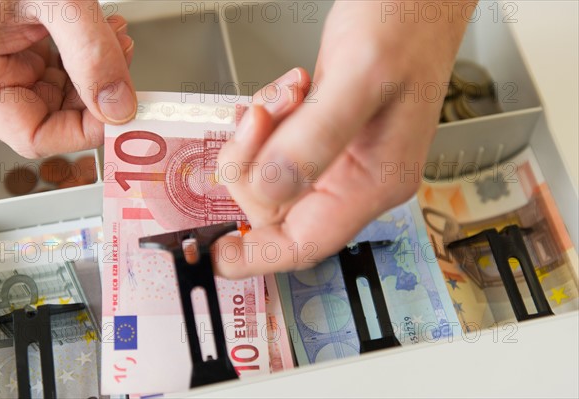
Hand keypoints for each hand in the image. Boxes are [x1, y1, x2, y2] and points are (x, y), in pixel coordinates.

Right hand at [0, 0, 135, 157]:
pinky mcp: (26, 40)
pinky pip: (65, 64)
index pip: (34, 134)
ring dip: (102, 72)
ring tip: (119, 40)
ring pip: (67, 90)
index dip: (82, 132)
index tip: (122, 115)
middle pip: (57, 115)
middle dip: (100, 95)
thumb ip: (89, 54)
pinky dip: (93, 53)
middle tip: (131, 78)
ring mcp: (9, 55)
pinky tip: (109, 32)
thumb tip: (119, 106)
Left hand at [216, 0, 475, 277]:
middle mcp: (356, 179)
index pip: (308, 243)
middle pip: (276, 207)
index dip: (257, 256)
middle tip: (261, 118)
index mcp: (375, 182)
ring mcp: (339, 159)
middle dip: (253, 164)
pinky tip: (283, 98)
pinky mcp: (323, 136)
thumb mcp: (359, 77)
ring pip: (270, 177)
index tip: (215, 253)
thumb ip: (314, 139)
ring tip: (284, 97)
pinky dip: (264, 125)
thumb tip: (270, 191)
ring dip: (259, 138)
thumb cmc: (406, 25)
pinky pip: (274, 150)